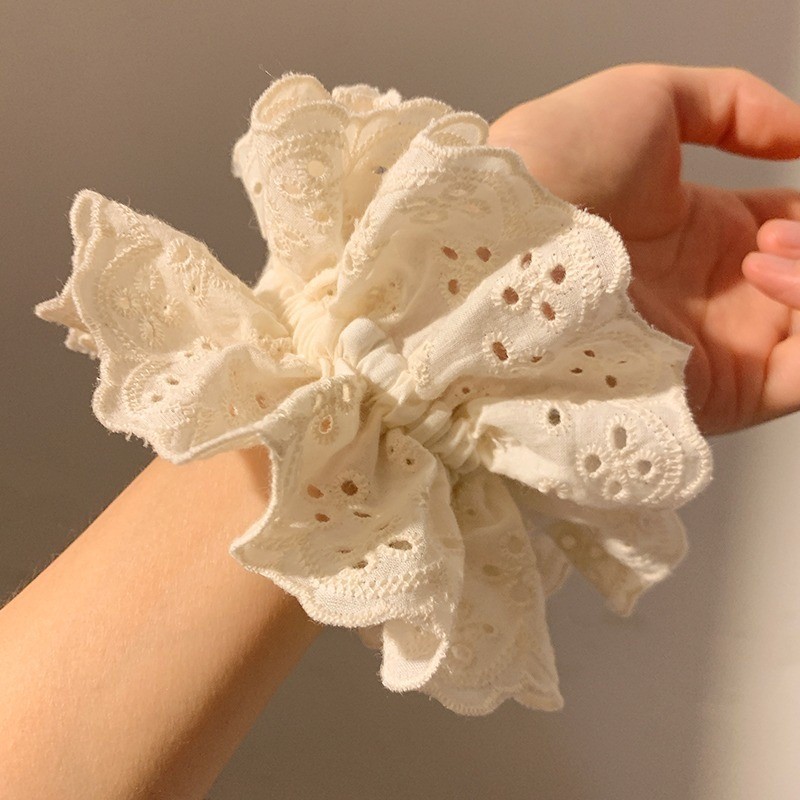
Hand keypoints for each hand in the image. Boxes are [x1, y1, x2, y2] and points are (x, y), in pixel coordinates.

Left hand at [486, 63, 799, 434]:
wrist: (499, 245)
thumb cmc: (548, 171)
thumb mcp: (647, 102)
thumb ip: (735, 105)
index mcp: (703, 235)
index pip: (797, 226)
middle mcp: (716, 296)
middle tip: (781, 223)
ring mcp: (722, 347)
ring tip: (771, 242)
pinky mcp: (723, 392)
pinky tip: (778, 272)